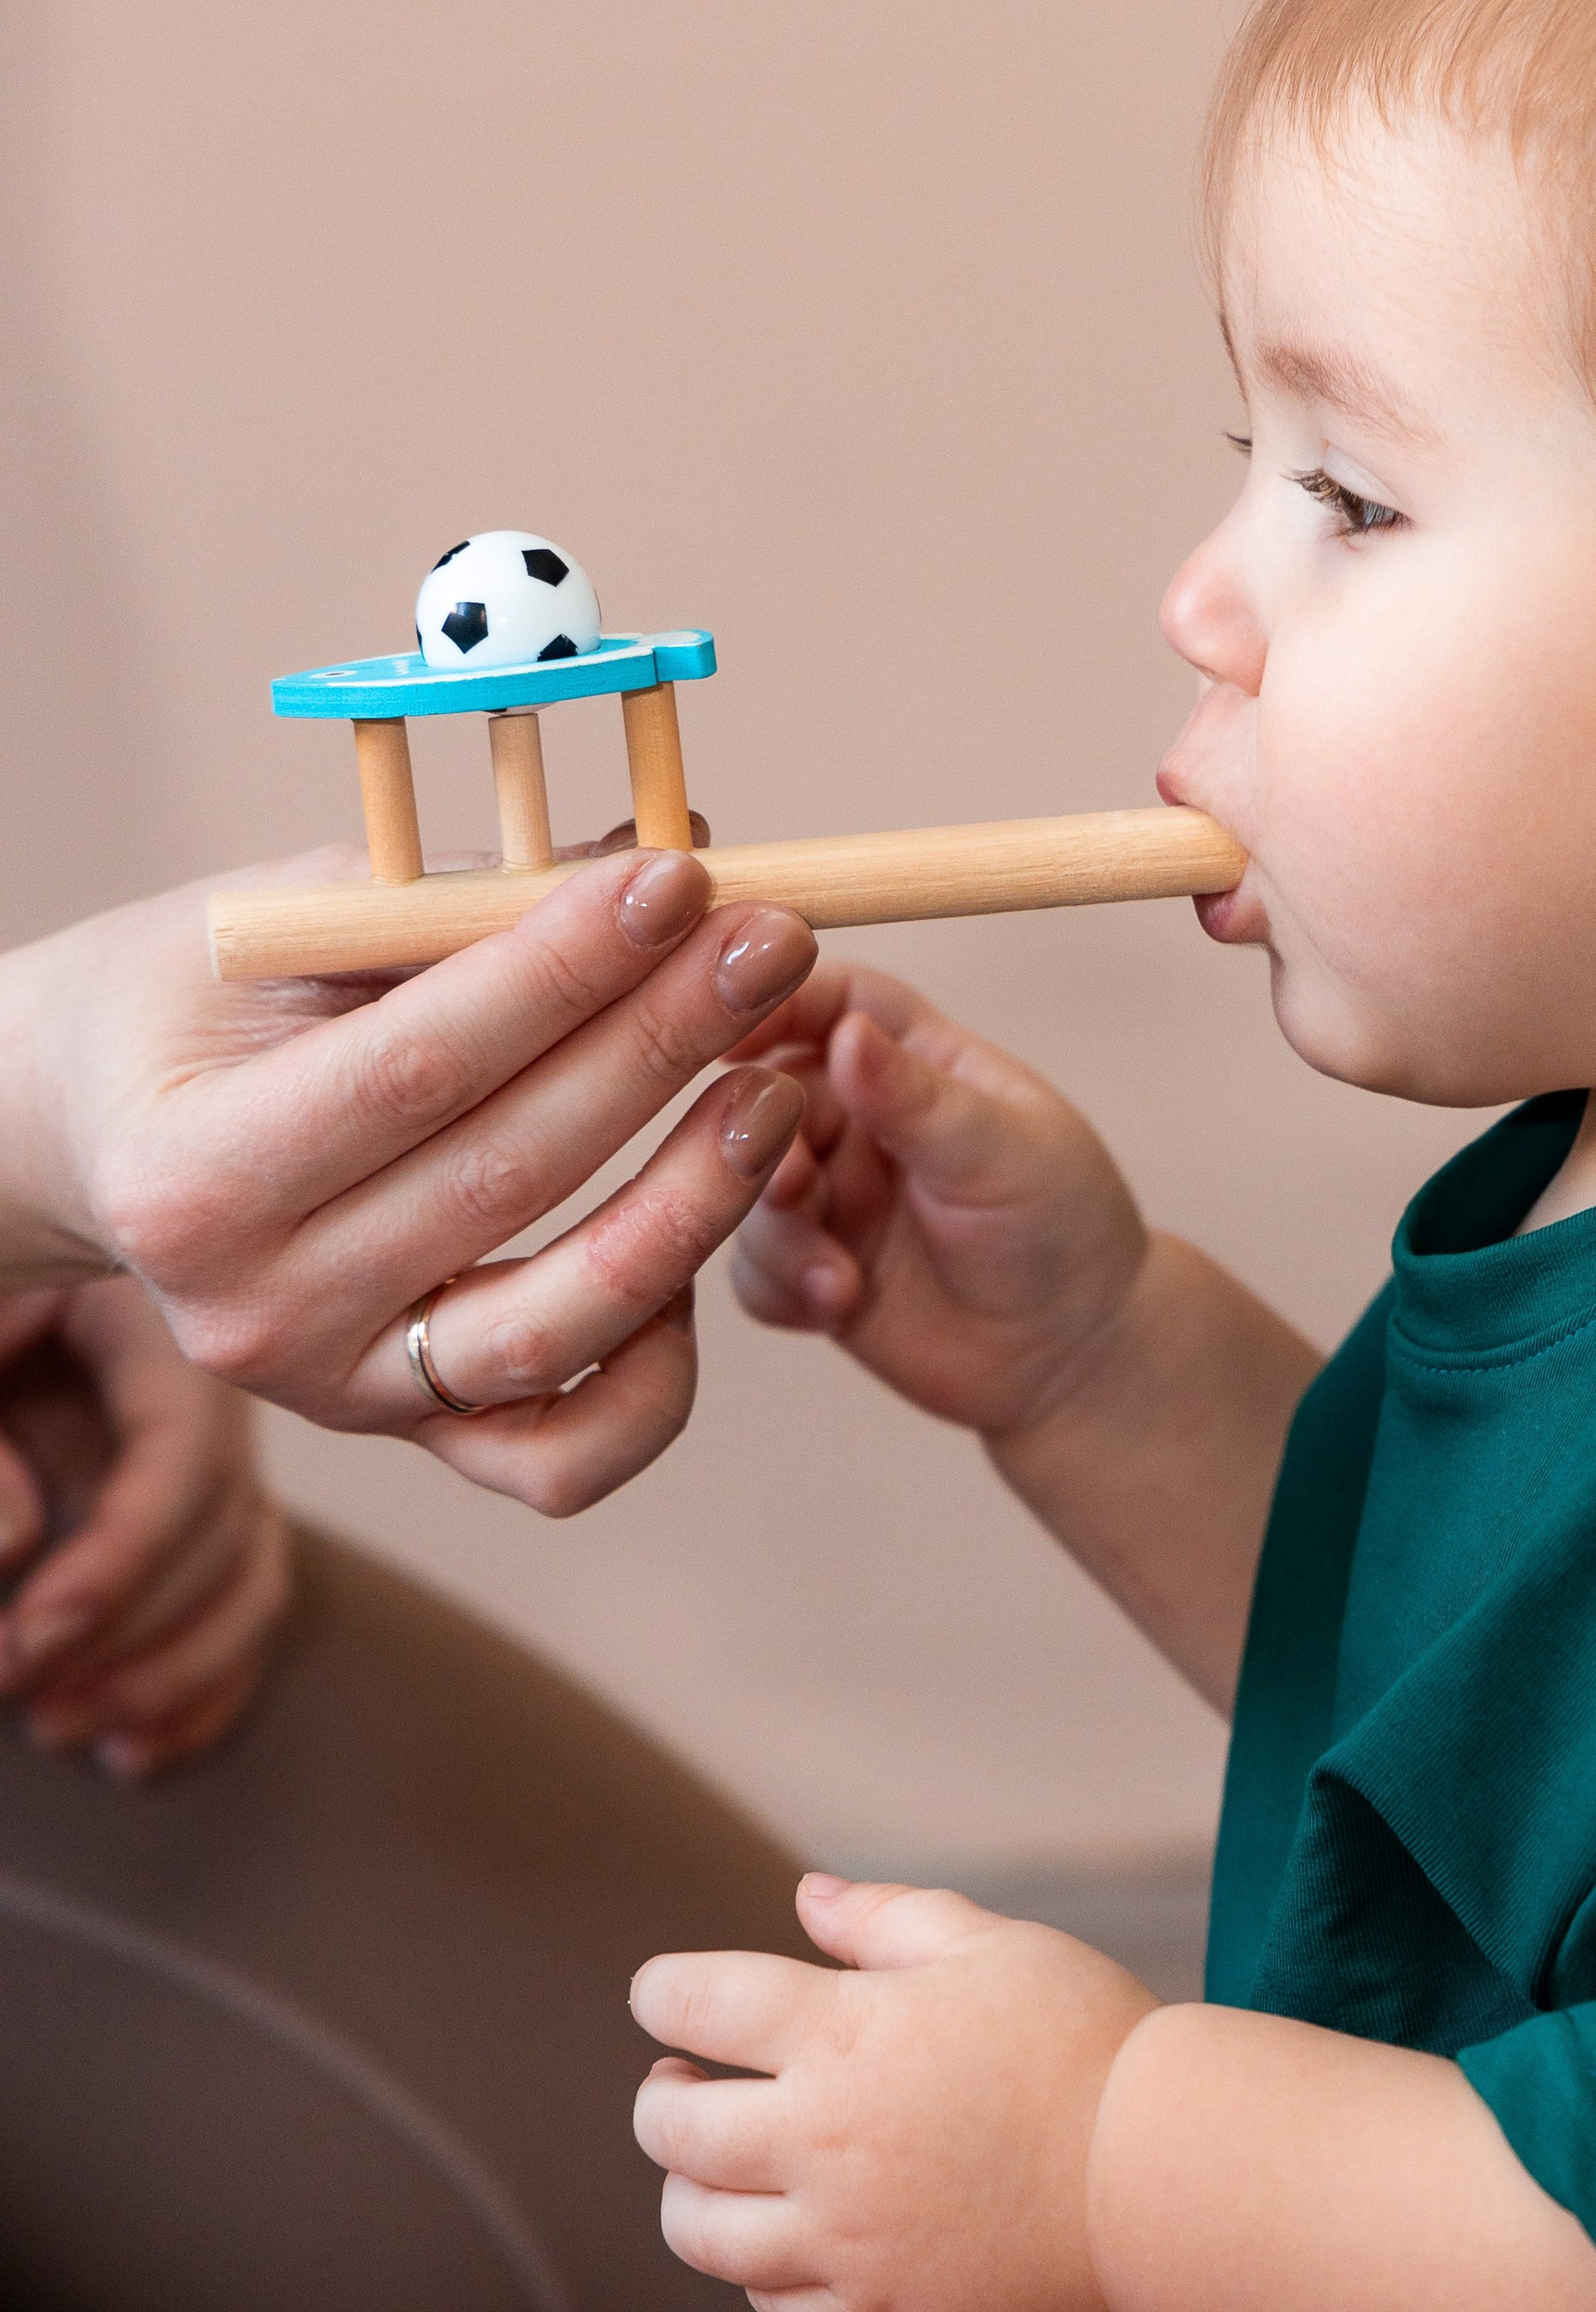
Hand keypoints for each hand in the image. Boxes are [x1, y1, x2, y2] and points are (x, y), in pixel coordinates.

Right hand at [0, 846, 813, 1512]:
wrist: (101, 1134)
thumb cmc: (197, 1003)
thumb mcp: (288, 921)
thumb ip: (458, 901)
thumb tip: (669, 858)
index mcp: (195, 1170)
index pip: (424, 1064)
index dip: (569, 968)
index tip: (682, 880)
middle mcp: (259, 1309)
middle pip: (511, 1177)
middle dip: (664, 1045)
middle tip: (773, 944)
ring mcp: (341, 1388)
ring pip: (559, 1328)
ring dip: (694, 1202)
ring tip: (777, 1083)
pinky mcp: (411, 1429)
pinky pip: (563, 1453)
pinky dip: (655, 1379)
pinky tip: (701, 1263)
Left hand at [0, 1280, 288, 1778]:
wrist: (2, 1297)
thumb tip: (16, 1548)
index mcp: (153, 1329)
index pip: (184, 1451)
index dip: (122, 1557)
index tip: (33, 1635)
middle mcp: (206, 1398)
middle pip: (220, 1527)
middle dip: (126, 1632)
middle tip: (12, 1686)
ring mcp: (214, 1460)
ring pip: (248, 1580)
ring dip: (169, 1676)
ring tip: (59, 1728)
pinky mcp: (199, 1520)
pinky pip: (237, 1611)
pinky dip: (199, 1694)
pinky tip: (129, 1754)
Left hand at [631, 1877, 1160, 2311]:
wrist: (1162, 2175)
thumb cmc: (1082, 2038)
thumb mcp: (988, 1944)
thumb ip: (884, 1917)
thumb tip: (805, 1897)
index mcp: (843, 2033)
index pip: (695, 2004)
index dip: (662, 1991)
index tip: (663, 1993)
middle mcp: (823, 2142)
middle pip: (672, 2129)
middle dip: (660, 2094)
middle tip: (679, 2075)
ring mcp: (846, 2239)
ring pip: (701, 2233)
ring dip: (687, 2190)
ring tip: (714, 2161)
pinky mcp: (880, 2311)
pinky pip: (774, 2302)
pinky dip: (758, 2267)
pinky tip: (786, 2230)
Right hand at [725, 964, 1149, 1443]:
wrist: (1072, 1353)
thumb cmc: (1061, 1226)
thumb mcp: (998, 1152)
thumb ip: (916, 1099)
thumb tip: (846, 1032)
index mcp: (916, 1060)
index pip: (834, 1001)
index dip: (778, 1003)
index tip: (733, 1035)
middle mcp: (860, 1118)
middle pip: (767, 1095)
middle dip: (763, 1139)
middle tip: (798, 1186)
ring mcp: (833, 1193)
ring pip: (748, 1188)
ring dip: (779, 1231)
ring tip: (838, 1278)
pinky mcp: (813, 1266)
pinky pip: (753, 1269)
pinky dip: (782, 1287)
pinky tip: (839, 1307)